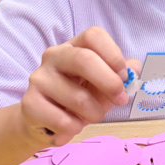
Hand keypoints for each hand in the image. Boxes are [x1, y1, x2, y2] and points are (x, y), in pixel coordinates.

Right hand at [19, 26, 139, 144]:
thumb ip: (121, 76)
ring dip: (95, 114)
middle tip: (120, 100)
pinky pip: (63, 120)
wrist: (46, 123)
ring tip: (91, 117)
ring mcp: (39, 78)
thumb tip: (135, 68)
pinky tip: (71, 126)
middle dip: (110, 84)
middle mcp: (54, 56)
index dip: (114, 55)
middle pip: (85, 60)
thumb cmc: (79, 99)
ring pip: (78, 98)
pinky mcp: (30, 103)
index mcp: (74, 46)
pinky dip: (75, 128)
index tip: (125, 77)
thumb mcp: (103, 85)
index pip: (94, 35)